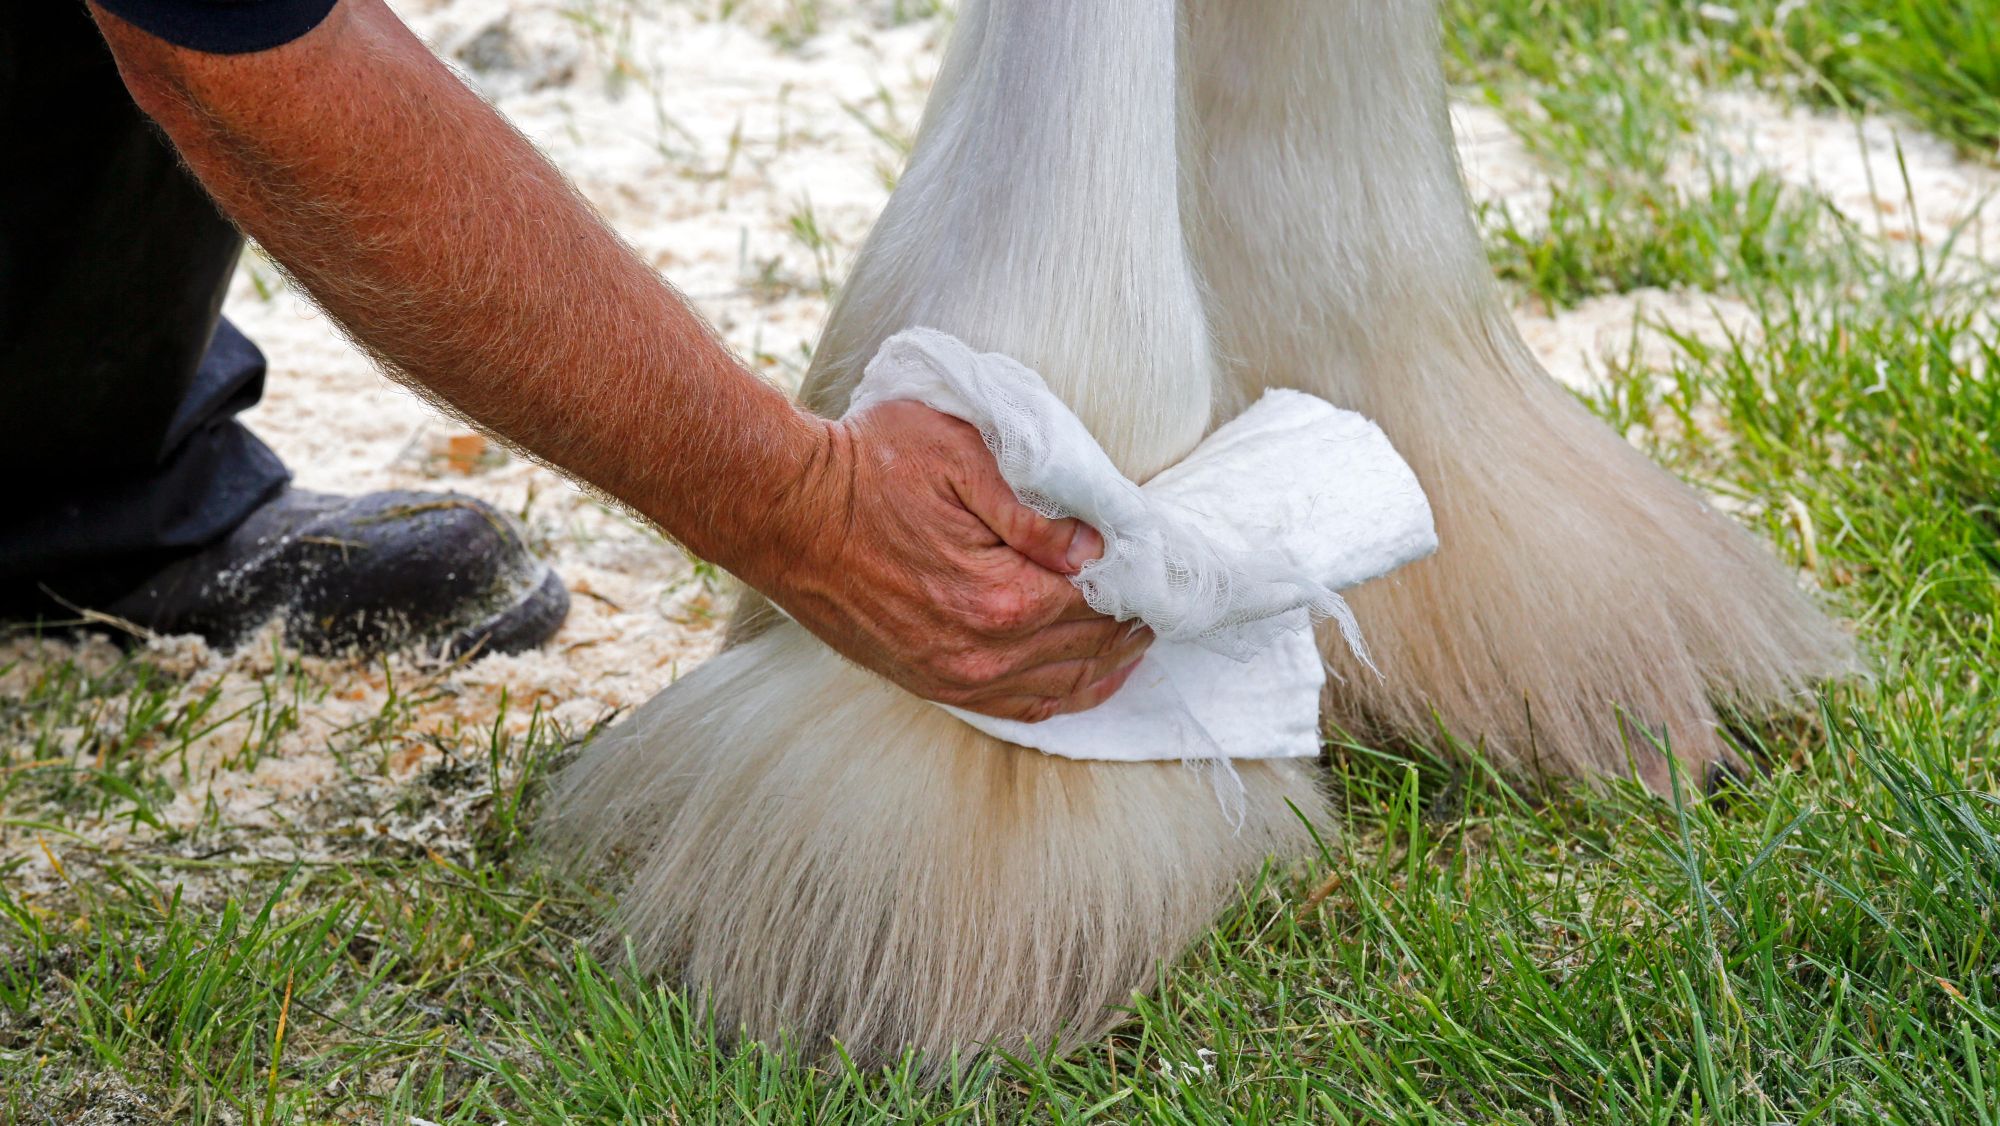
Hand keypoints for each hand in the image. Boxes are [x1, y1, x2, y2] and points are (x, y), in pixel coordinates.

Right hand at [748, 400, 1151, 720]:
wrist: (785, 511)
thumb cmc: (869, 467)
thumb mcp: (962, 456)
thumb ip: (1038, 508)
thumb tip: (1100, 544)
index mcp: (1001, 597)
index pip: (1103, 602)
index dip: (1141, 582)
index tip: (1166, 564)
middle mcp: (983, 652)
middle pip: (1090, 649)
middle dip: (1133, 623)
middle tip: (1164, 595)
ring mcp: (954, 676)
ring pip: (1061, 686)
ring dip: (1107, 662)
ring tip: (1138, 632)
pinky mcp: (930, 682)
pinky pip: (1018, 707)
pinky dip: (1062, 695)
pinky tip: (1086, 676)